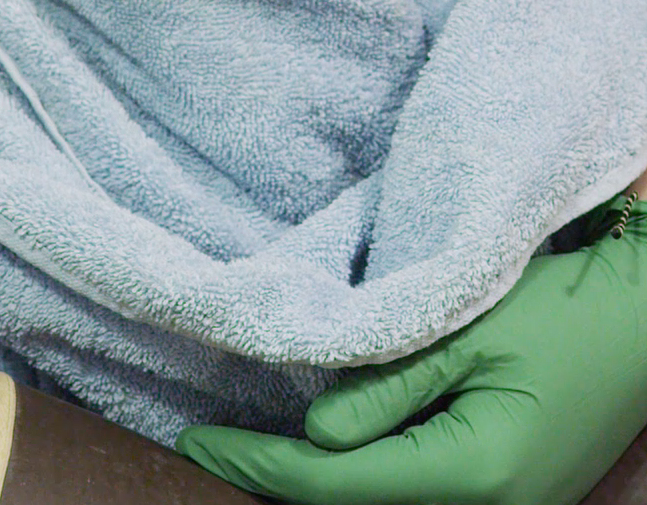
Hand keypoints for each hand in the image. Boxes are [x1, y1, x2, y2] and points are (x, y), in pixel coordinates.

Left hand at [177, 216, 646, 503]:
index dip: (257, 464)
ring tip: (250, 446)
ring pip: (379, 504)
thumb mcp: (463, 339)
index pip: (332, 483)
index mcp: (474, 476)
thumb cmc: (560, 316)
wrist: (639, 321)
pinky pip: (413, 492)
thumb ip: (385, 391)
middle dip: (274, 480)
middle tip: (214, 446)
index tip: (198, 443)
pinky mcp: (504, 491)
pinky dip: (357, 474)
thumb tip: (313, 435)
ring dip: (312, 481)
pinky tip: (327, 446)